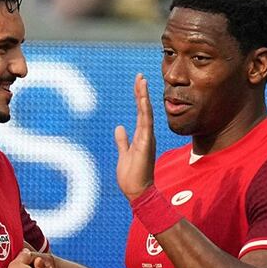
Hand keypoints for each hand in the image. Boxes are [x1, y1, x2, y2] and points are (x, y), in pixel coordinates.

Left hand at [114, 73, 155, 200]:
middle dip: (141, 92)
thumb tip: (119, 128)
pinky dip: (145, 110)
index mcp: (141, 136)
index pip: (141, 112)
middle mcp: (146, 135)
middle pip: (144, 109)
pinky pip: (146, 123)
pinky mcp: (146, 144)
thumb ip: (123, 141)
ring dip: (143, 97)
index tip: (138, 83)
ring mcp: (147, 138)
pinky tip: (144, 99)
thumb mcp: (124, 154)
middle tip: (139, 76)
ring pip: (146, 113)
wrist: (138, 192)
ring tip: (142, 81)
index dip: (139, 97)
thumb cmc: (132, 176)